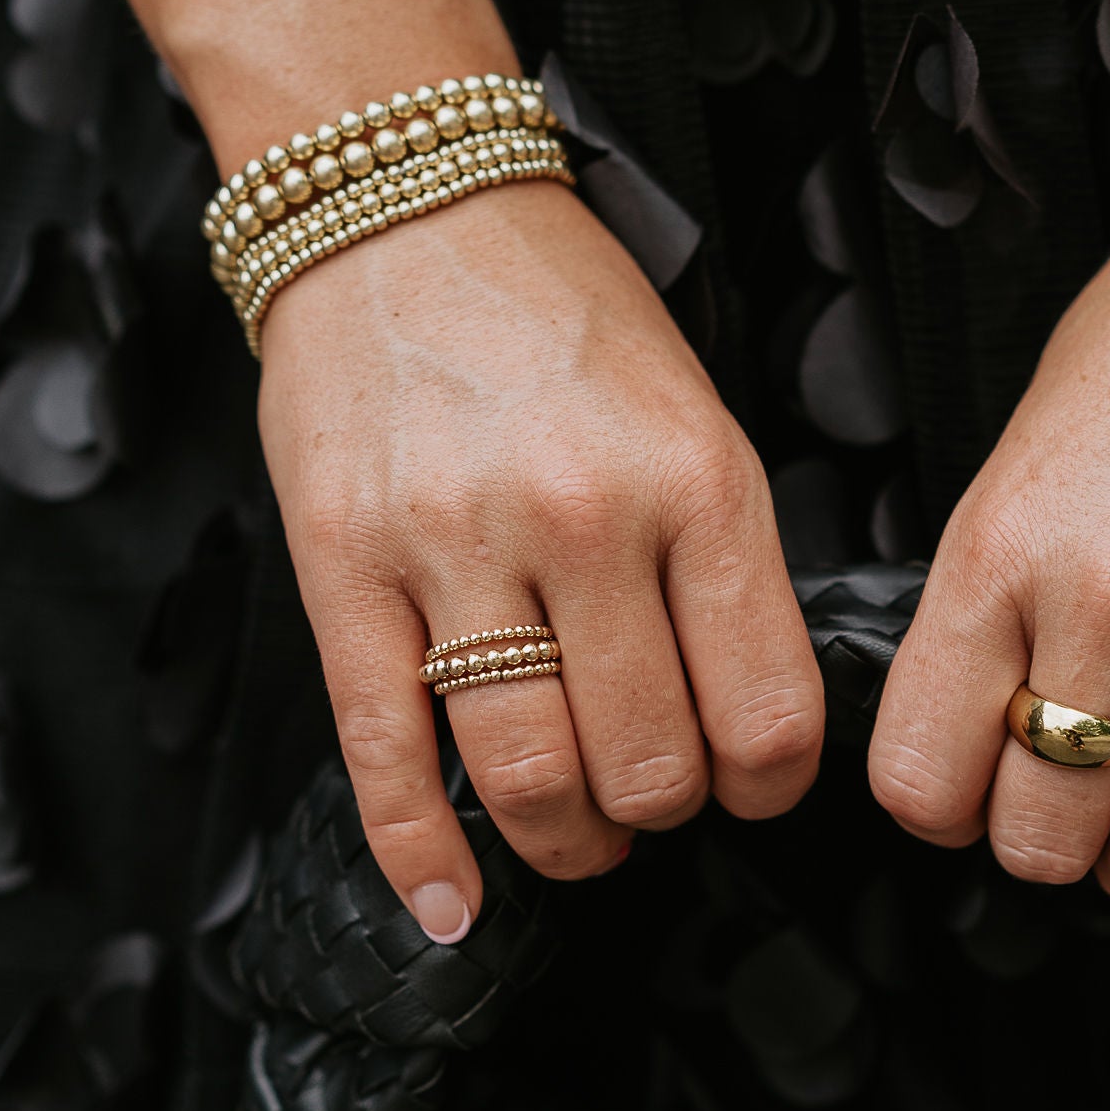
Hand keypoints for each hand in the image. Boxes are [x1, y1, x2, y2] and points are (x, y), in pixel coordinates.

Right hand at [258, 182, 823, 935]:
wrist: (401, 207)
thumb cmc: (561, 315)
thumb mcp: (693, 413)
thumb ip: (722, 560)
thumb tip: (745, 721)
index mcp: (697, 480)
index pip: (765, 710)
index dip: (766, 785)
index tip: (749, 787)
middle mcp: (583, 518)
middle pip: (649, 762)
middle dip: (661, 812)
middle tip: (651, 799)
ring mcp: (453, 545)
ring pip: (529, 773)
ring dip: (564, 839)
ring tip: (575, 831)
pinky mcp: (343, 566)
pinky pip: (385, 751)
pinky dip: (422, 852)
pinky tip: (453, 902)